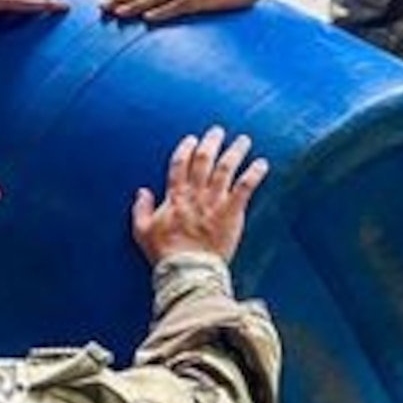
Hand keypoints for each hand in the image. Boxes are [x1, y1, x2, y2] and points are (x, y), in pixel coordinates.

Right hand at [132, 126, 268, 264]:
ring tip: (244, 140)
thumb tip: (142, 190)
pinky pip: (245, 187)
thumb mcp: (142, 230)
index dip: (186, 148)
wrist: (187, 271)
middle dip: (211, 142)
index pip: (179, 164)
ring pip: (226, 168)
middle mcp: (195, 194)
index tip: (192, 139)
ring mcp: (214, 202)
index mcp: (175, 197)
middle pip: (204, 159)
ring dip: (235, 151)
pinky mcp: (231, 212)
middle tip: (218, 131)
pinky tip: (262, 163)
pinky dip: (254, 173)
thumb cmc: (165, 253)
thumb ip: (140, 208)